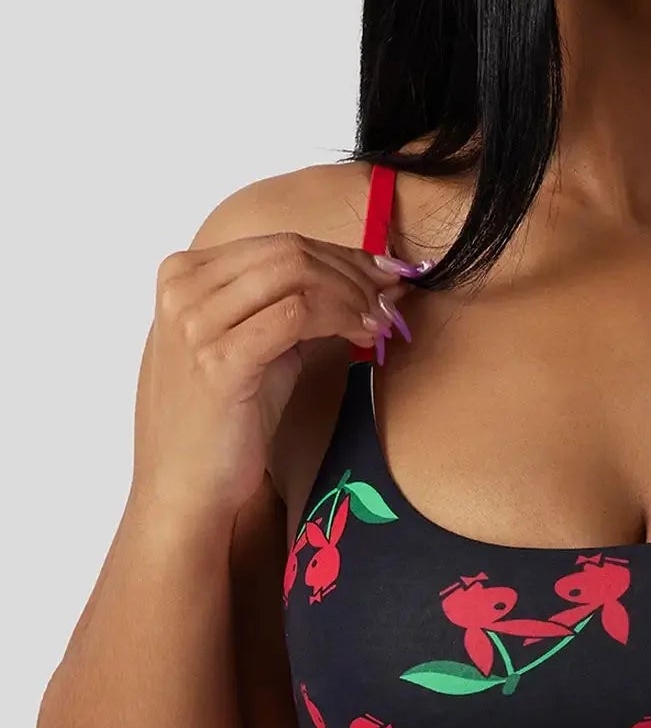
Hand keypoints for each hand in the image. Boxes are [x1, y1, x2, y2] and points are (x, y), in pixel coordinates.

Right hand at [136, 229, 420, 518]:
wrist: (187, 484)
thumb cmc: (228, 418)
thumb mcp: (257, 345)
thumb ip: (295, 306)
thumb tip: (370, 278)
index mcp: (185, 274)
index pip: (279, 243)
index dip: (343, 256)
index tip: (386, 275)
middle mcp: (183, 288)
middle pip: (290, 252)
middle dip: (353, 274)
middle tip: (389, 301)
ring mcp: (196, 322)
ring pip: (296, 275)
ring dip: (351, 295)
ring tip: (378, 323)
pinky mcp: (219, 359)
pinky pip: (296, 314)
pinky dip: (339, 318)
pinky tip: (360, 337)